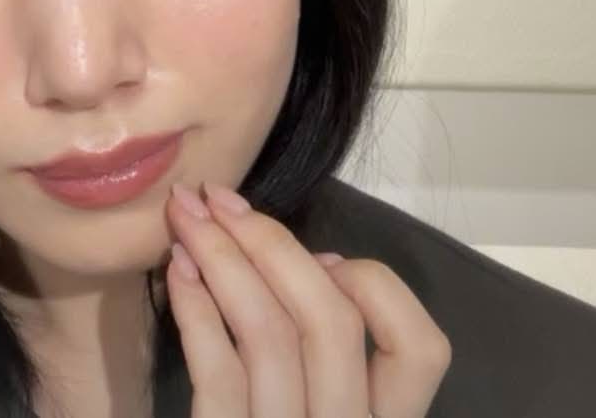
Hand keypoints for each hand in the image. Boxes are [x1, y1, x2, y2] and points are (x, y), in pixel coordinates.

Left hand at [164, 180, 451, 416]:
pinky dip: (195, 307)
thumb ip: (333, 358)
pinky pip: (217, 371)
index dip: (373, 282)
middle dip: (268, 240)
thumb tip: (322, 266)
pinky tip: (175, 271)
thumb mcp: (319, 408)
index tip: (322, 254)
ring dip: (220, 256)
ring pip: (269, 334)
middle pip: (330, 320)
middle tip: (215, 197)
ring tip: (184, 218)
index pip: (421, 347)